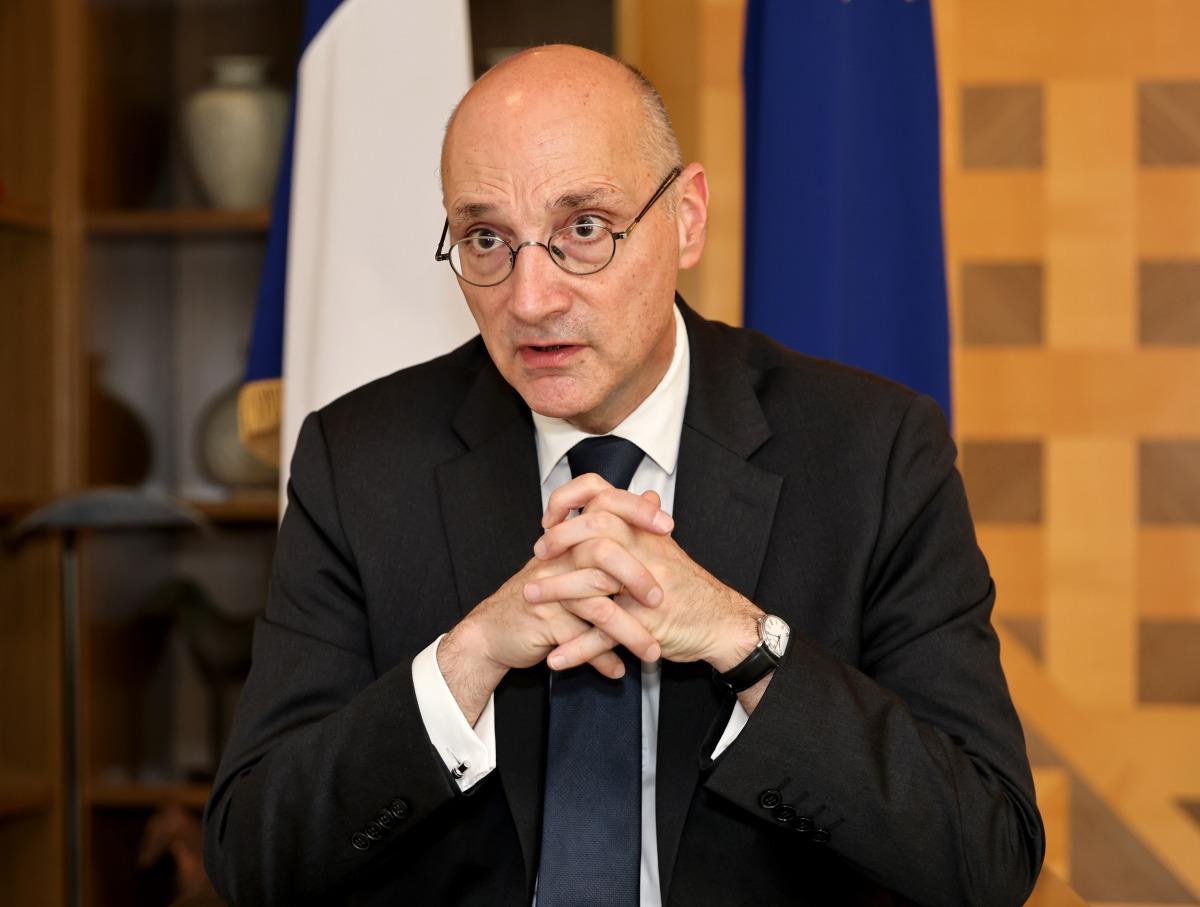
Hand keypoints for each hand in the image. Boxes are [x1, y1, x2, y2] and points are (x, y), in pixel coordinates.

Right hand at [437, 487, 672, 722]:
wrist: (494, 630)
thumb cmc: (541, 595)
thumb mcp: (576, 561)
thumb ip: (615, 532)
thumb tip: (652, 499)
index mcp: (571, 538)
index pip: (604, 507)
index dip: (636, 511)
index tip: (668, 528)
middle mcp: (560, 559)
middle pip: (604, 554)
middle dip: (637, 578)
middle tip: (660, 601)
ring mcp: (550, 590)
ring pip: (598, 606)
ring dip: (630, 632)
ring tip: (652, 651)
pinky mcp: (544, 621)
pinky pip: (581, 640)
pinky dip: (602, 659)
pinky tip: (617, 670)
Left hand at [529, 476, 763, 672]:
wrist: (720, 622)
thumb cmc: (689, 586)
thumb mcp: (667, 549)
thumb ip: (647, 524)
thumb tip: (643, 495)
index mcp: (645, 532)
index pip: (603, 496)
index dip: (571, 500)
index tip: (550, 517)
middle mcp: (645, 553)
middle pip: (594, 532)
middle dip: (558, 542)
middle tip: (538, 554)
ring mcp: (644, 588)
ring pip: (592, 582)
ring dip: (555, 591)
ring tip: (528, 598)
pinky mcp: (645, 624)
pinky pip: (604, 635)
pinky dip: (576, 649)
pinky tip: (555, 658)